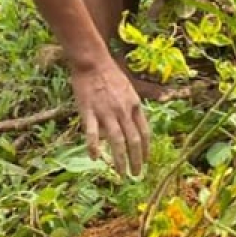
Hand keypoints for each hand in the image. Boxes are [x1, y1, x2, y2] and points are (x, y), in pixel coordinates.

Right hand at [69, 60, 150, 176]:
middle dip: (136, 161)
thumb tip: (131, 127)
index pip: (144, 132)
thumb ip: (131, 108)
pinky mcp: (89, 112)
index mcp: (134, 105)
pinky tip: (94, 158)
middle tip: (136, 175)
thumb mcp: (129, 90)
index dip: (146, 149)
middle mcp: (123, 111)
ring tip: (122, 175)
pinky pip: (92, 134)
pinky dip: (94, 147)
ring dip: (121, 161)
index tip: (146, 162)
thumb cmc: (110, 74)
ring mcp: (106, 112)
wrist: (93, 62)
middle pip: (133, 141)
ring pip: (117, 141)